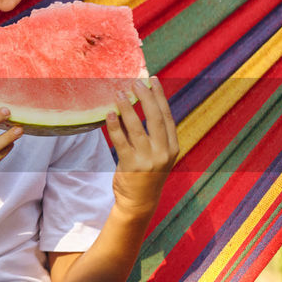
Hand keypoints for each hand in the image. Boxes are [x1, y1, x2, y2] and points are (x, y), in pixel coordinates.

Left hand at [106, 76, 177, 217]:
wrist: (140, 202)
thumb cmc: (146, 174)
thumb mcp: (158, 154)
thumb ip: (155, 135)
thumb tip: (143, 105)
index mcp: (172, 147)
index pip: (167, 116)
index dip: (160, 97)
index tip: (153, 80)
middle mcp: (163, 152)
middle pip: (156, 118)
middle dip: (146, 98)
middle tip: (135, 82)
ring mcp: (148, 160)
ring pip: (137, 128)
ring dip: (127, 108)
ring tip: (118, 93)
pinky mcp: (131, 166)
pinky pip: (121, 142)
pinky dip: (115, 126)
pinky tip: (109, 114)